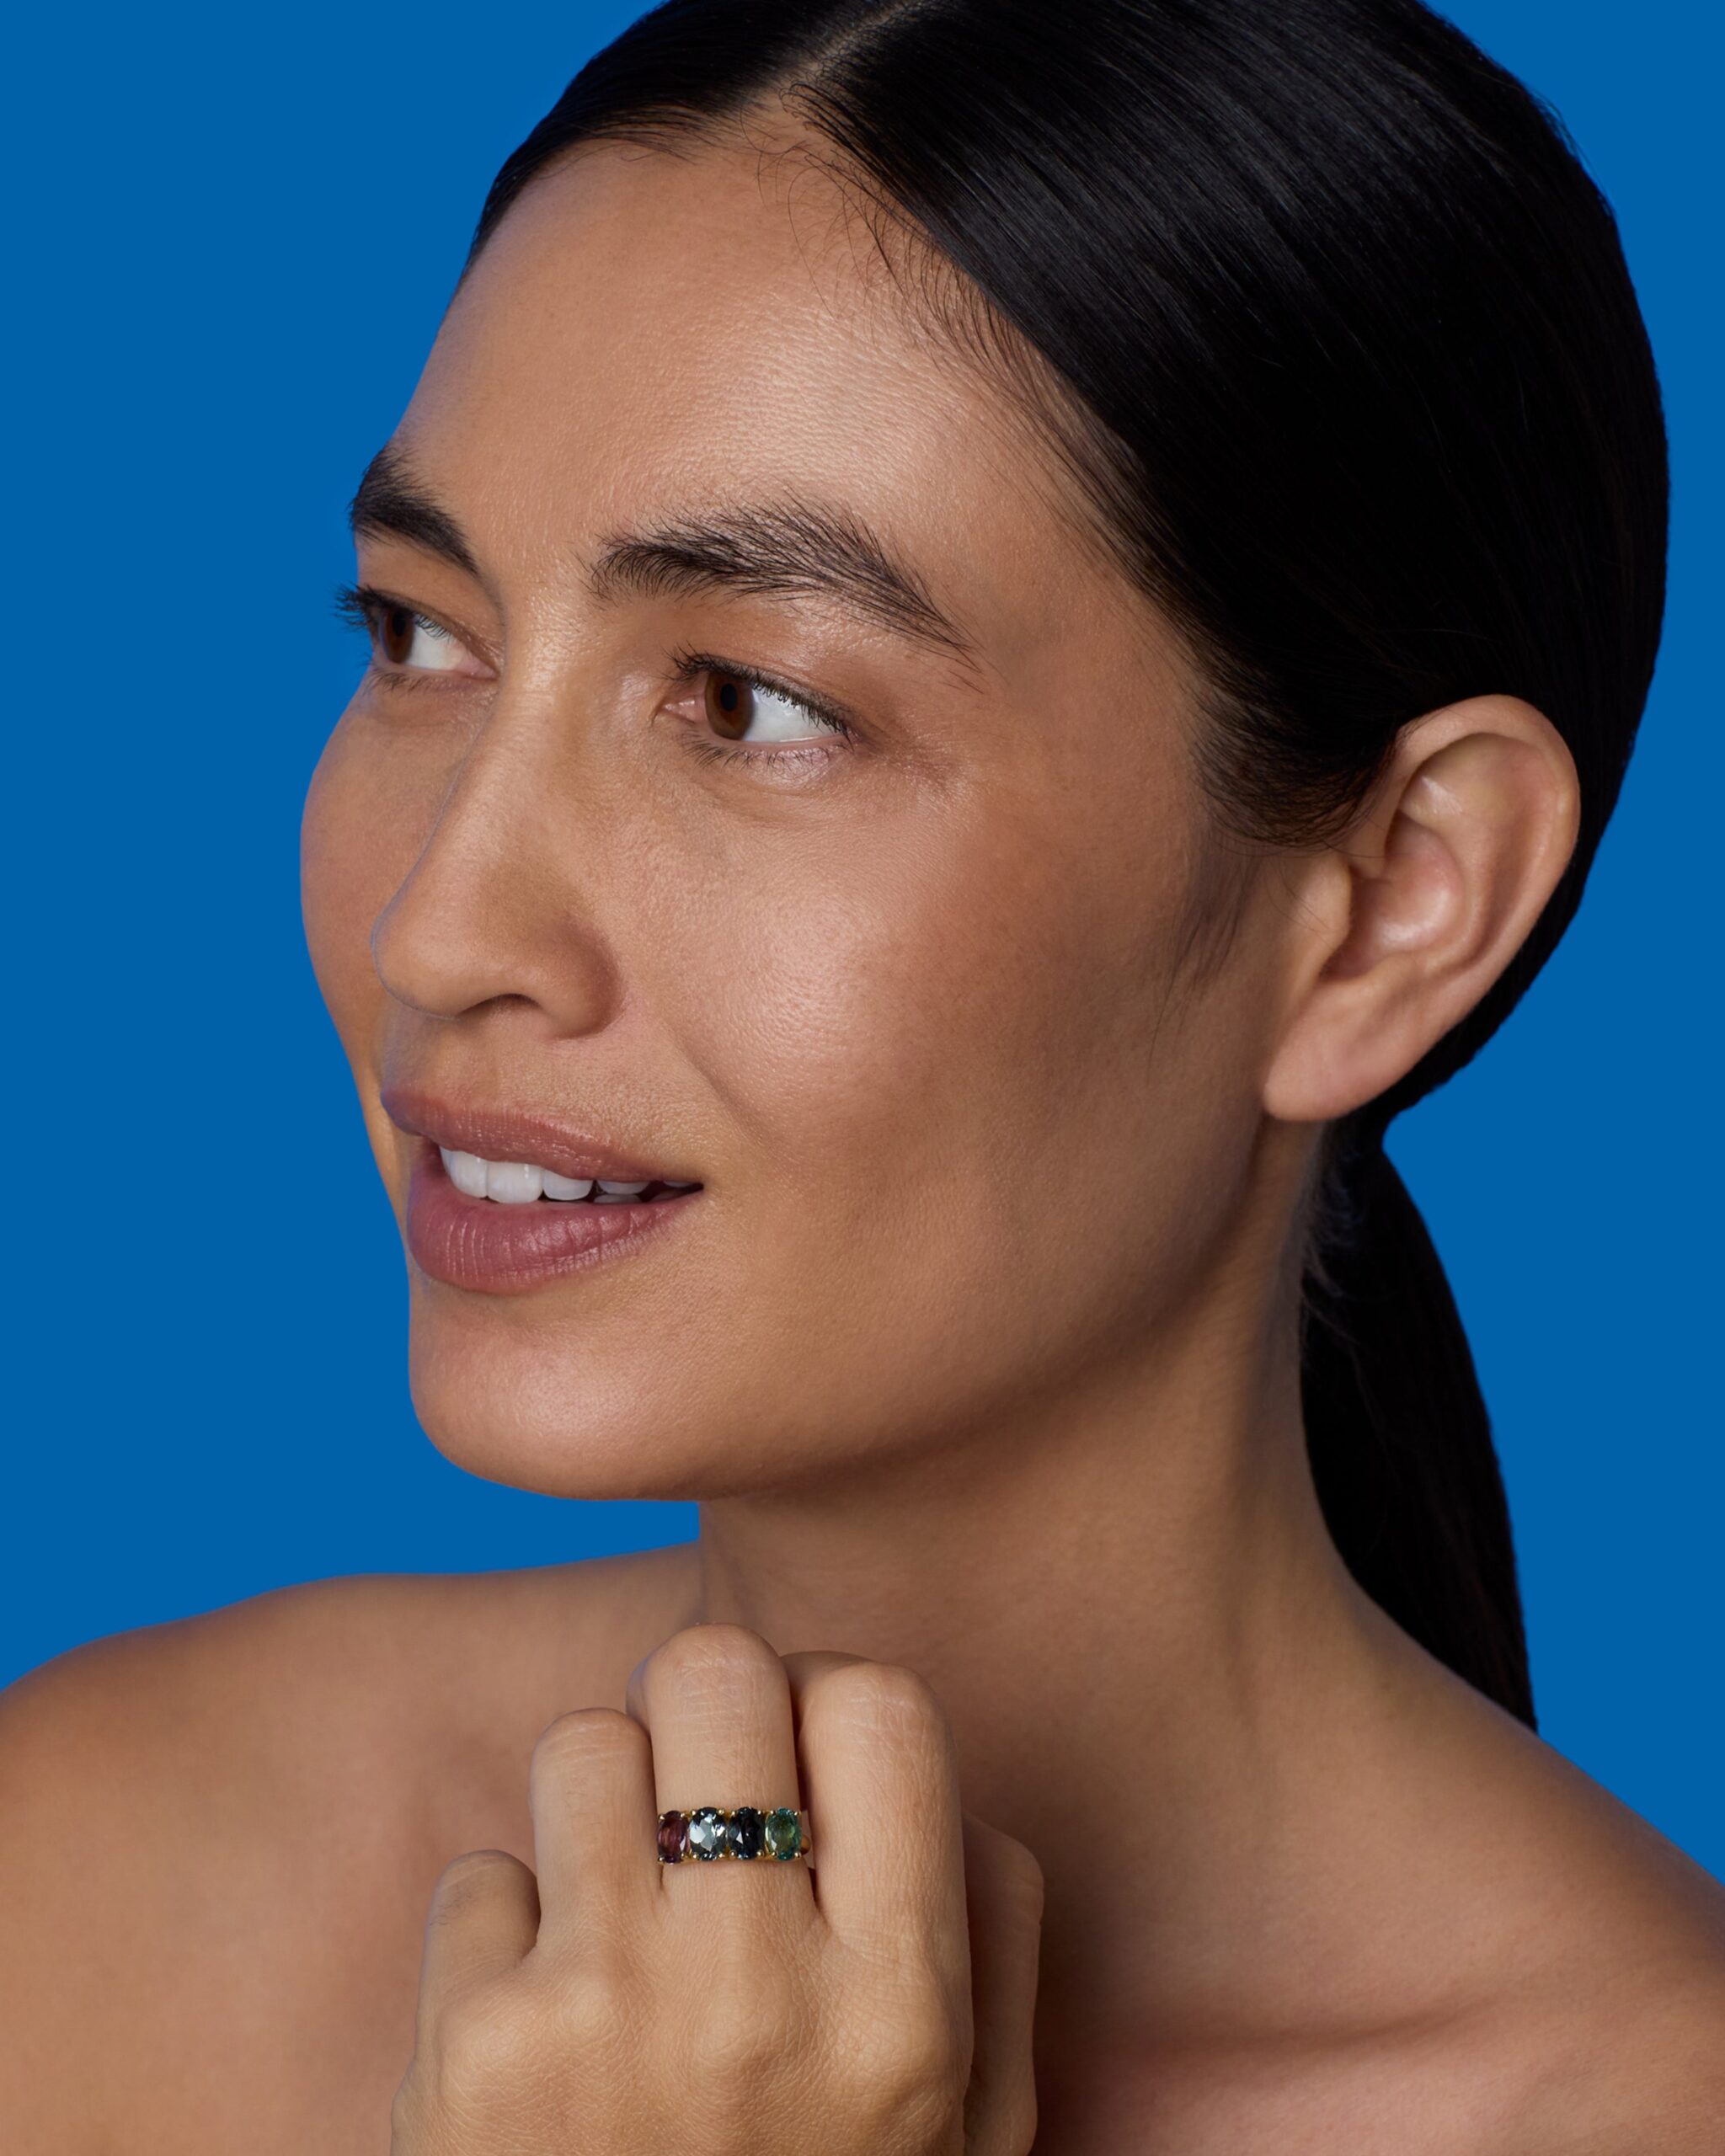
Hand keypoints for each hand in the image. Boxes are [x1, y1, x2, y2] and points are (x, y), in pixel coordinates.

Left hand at [390, 1623, 1043, 2153]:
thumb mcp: (973, 2126)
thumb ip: (990, 1931)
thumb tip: (925, 1766)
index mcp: (903, 2003)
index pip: (878, 1705)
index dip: (829, 1700)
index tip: (800, 1746)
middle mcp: (758, 1990)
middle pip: (713, 1670)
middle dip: (700, 1709)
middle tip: (694, 1791)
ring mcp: (605, 2013)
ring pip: (579, 1741)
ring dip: (593, 1805)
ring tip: (617, 1910)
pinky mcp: (474, 2050)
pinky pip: (479, 1870)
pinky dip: (502, 1926)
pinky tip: (539, 2019)